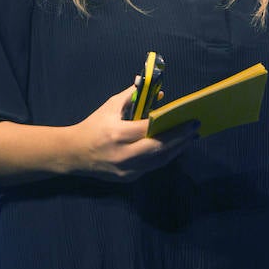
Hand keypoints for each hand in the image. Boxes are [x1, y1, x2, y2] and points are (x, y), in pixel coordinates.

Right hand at [69, 85, 197, 181]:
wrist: (74, 154)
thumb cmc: (93, 126)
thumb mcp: (110, 107)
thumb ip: (132, 96)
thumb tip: (156, 91)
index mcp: (117, 134)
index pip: (149, 129)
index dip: (171, 125)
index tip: (188, 118)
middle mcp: (123, 154)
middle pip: (159, 148)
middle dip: (180, 138)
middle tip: (195, 128)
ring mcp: (126, 169)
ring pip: (159, 161)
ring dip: (177, 149)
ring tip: (190, 138)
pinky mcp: (128, 178)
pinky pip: (152, 167)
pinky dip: (164, 157)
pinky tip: (174, 147)